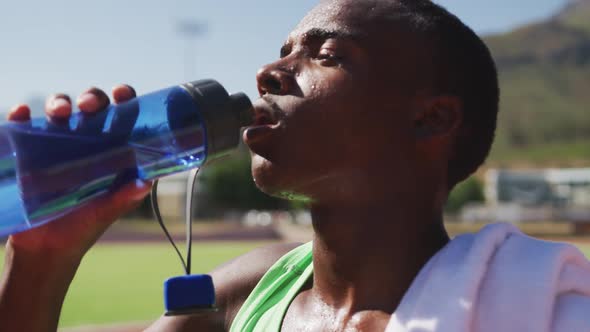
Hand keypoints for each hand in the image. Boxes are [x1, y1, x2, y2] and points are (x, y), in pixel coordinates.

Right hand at [6, 85, 151, 261]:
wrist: (46, 249)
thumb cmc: (84, 226)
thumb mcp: (106, 212)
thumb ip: (124, 198)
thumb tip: (144, 183)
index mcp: (112, 149)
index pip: (122, 116)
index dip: (125, 100)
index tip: (123, 94)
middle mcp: (87, 140)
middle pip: (91, 106)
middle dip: (91, 98)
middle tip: (89, 107)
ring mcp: (57, 143)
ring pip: (59, 110)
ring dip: (58, 102)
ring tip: (59, 113)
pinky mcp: (29, 151)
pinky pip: (23, 126)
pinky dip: (21, 116)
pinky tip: (22, 114)